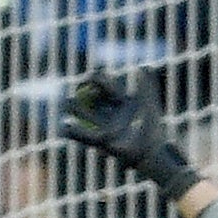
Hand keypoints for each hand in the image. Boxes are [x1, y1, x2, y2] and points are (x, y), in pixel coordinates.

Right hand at [60, 72, 199, 203]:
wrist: (151, 151)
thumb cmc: (152, 127)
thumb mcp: (150, 104)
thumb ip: (147, 85)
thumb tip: (144, 66)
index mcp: (120, 99)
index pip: (105, 85)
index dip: (96, 79)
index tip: (90, 76)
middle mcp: (109, 111)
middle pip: (91, 97)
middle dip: (81, 91)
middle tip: (77, 83)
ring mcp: (102, 125)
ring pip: (84, 114)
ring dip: (74, 108)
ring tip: (67, 102)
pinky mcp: (99, 141)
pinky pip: (83, 136)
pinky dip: (72, 132)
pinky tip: (65, 126)